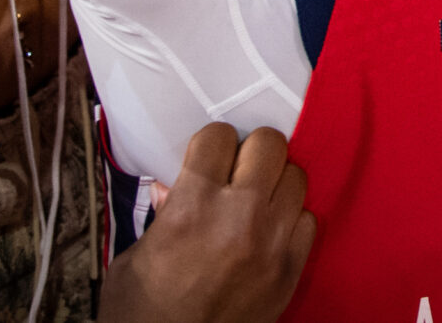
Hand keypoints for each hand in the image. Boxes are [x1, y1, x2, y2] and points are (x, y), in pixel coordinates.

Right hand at [96, 125, 313, 322]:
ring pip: (297, 177)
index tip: (207, 158)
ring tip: (255, 202)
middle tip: (236, 172)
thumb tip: (171, 187)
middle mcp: (238, 219)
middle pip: (269, 144)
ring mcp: (271, 245)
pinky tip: (269, 233)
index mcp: (191, 209)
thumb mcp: (133, 259)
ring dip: (275, 184)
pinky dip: (291, 220)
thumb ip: (160, 215)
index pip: (219, 136)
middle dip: (251, 152)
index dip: (211, 144)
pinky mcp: (291, 270)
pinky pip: (309, 219)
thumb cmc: (141, 314)